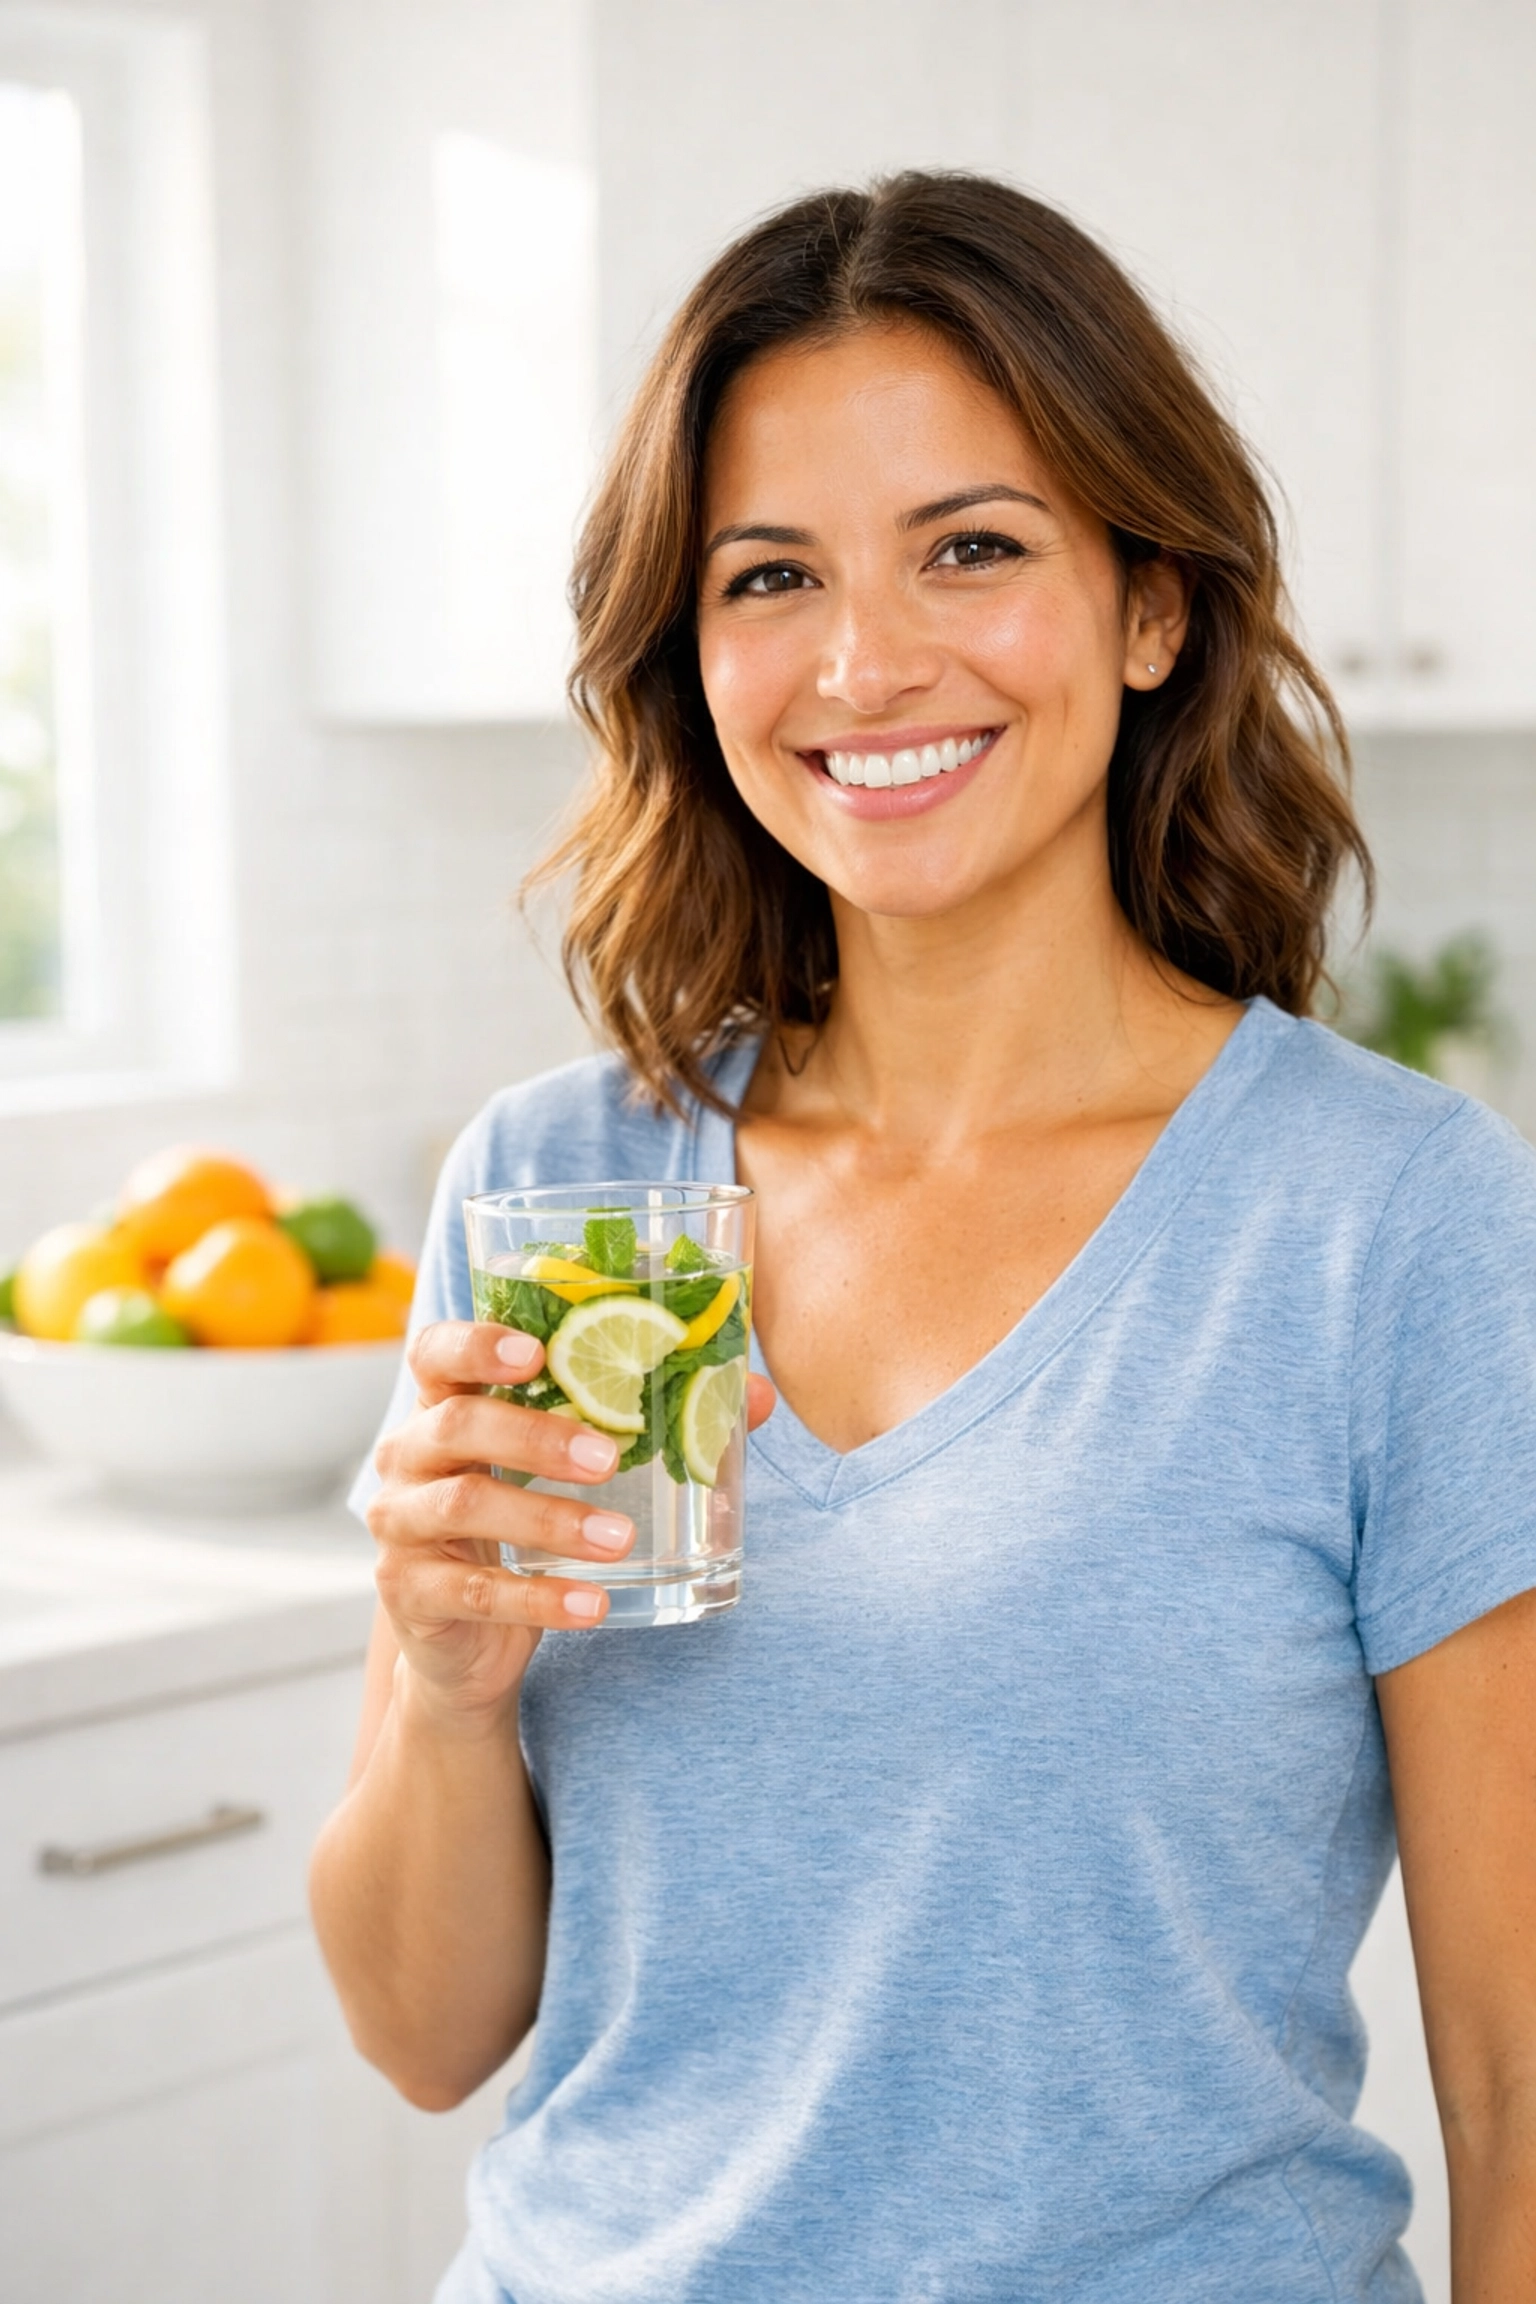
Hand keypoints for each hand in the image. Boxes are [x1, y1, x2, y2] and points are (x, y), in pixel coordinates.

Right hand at [366, 1320, 774, 1728]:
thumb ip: (652, 1424)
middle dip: (537, 1435)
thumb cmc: (525, 1527)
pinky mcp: (408, 1594)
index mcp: (443, 1406)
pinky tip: (594, 1603)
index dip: (474, 1342)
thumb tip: (753, 1394)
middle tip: (611, 1456)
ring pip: (467, 1504)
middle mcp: (407, 1456)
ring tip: (621, 1537)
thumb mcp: (571, 1473)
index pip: (434, 1353)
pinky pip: (476, 1593)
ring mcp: (400, 1526)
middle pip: (457, 1423)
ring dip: (550, 1519)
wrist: (465, 1643)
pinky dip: (541, 1598)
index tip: (536, 1350)